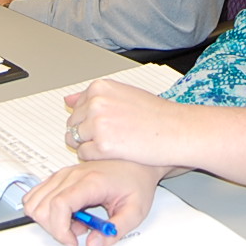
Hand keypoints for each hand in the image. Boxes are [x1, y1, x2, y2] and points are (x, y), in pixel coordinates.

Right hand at [22, 160, 166, 245]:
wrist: (138, 162)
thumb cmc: (137, 182)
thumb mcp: (135, 212)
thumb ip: (114, 232)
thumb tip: (92, 245)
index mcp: (90, 181)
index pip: (59, 205)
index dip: (60, 229)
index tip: (73, 241)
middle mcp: (73, 174)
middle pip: (42, 206)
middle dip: (54, 228)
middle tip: (78, 232)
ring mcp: (64, 173)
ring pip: (35, 200)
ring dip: (49, 219)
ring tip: (75, 221)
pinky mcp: (61, 175)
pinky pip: (38, 194)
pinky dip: (46, 209)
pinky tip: (70, 212)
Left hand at [63, 80, 190, 166]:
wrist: (177, 130)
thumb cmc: (157, 114)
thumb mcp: (124, 94)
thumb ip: (95, 97)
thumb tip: (68, 100)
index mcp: (100, 87)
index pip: (77, 106)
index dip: (90, 120)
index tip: (106, 125)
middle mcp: (96, 102)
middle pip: (74, 124)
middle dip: (87, 133)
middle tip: (111, 137)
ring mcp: (98, 123)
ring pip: (75, 140)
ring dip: (89, 146)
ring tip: (113, 145)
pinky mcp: (102, 145)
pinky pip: (84, 155)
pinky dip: (95, 158)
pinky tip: (114, 153)